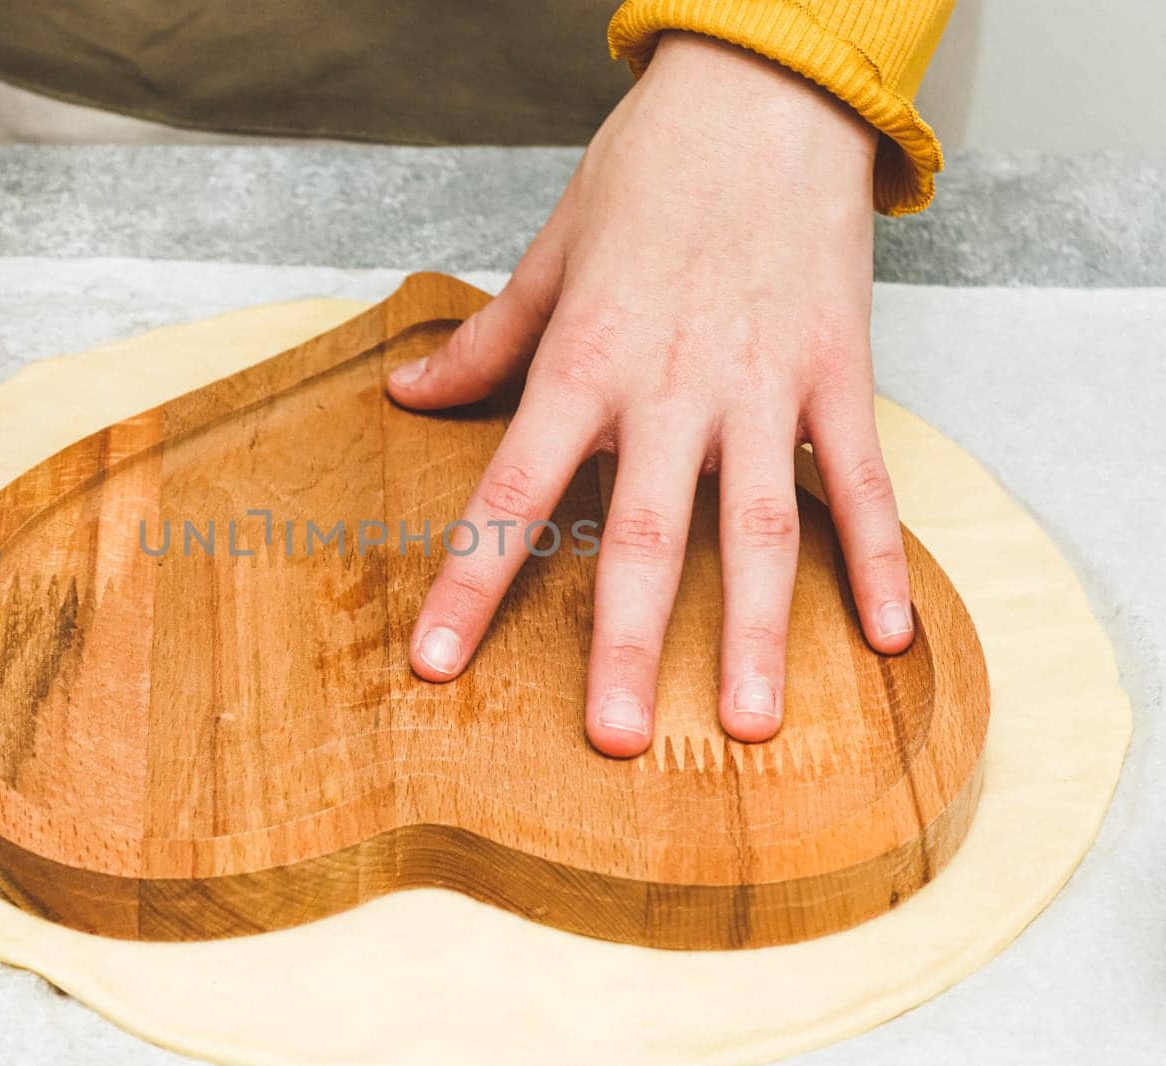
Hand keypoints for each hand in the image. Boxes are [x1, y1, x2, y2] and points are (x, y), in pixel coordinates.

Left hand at [388, 33, 913, 755]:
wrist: (763, 98)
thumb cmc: (648, 175)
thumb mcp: (550, 255)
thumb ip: (484, 343)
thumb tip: (405, 394)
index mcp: (585, 363)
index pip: (513, 489)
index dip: (471, 582)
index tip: (436, 666)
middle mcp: (670, 390)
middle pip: (640, 534)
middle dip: (621, 641)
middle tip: (611, 740)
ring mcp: (762, 387)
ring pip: (758, 528)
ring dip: (750, 630)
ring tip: (745, 724)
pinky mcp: (837, 375)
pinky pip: (861, 482)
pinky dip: (880, 557)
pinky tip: (889, 637)